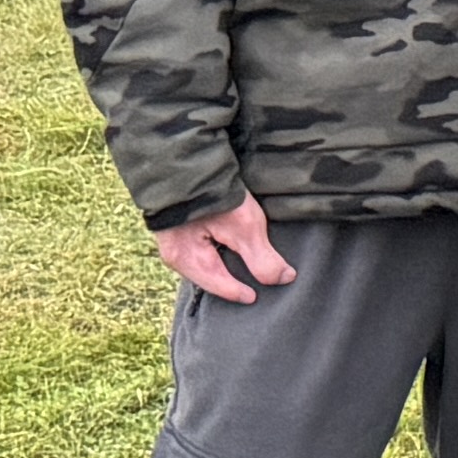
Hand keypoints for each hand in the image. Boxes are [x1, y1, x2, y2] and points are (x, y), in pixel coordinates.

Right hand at [155, 195, 296, 306]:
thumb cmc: (215, 196)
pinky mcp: (180, 221)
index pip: (217, 284)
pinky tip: (227, 244)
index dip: (238, 291)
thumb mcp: (245, 228)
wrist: (189, 160)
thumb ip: (262, 258)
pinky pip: (199, 243)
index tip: (255, 297)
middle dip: (227, 281)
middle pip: (206, 274)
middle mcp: (174, 250)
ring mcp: (174, 235)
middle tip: (249, 287)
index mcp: (185, 259)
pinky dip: (216, 247)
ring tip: (241, 267)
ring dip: (221, 263)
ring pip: (202, 259)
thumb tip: (283, 279)